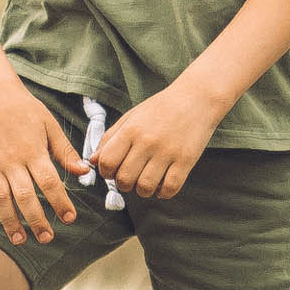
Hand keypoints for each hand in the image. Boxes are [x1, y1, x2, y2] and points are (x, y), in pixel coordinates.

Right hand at [0, 79, 89, 245]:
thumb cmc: (26, 111)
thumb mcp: (50, 126)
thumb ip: (65, 151)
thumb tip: (84, 172)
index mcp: (33, 150)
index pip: (49, 182)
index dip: (60, 202)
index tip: (70, 218)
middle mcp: (11, 160)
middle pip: (25, 196)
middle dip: (36, 220)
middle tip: (47, 238)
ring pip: (0, 198)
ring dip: (10, 221)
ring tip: (20, 240)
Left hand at [93, 79, 225, 200]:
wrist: (196, 97)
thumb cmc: (161, 107)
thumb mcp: (132, 116)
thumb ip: (110, 137)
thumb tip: (93, 160)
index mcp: (131, 129)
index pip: (107, 162)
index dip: (106, 172)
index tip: (113, 171)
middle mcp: (147, 142)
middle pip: (124, 179)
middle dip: (123, 184)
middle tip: (130, 178)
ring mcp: (168, 152)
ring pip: (145, 188)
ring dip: (143, 190)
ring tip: (146, 181)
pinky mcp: (186, 160)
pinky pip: (169, 189)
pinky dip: (163, 192)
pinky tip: (163, 183)